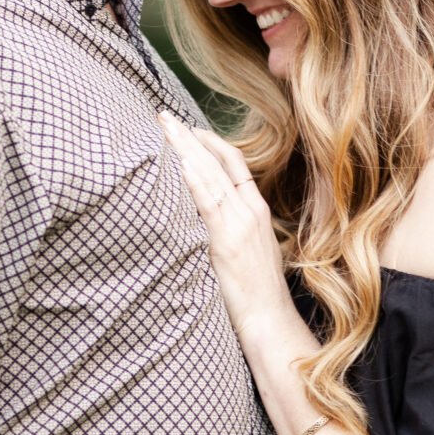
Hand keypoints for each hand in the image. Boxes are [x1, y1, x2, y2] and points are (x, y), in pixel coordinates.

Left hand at [158, 111, 295, 335]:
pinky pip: (210, 204)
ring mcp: (241, 224)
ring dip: (185, 149)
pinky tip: (182, 163)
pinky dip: (196, 182)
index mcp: (257, 209)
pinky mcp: (228, 241)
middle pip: (219, 161)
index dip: (211, 141)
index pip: (234, 162)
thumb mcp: (246, 250)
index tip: (188, 127)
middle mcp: (251, 210)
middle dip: (189, 135)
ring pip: (211, 176)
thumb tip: (201, 219)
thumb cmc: (256, 292)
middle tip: (164, 115)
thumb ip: (228, 228)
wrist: (269, 320)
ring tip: (164, 128)